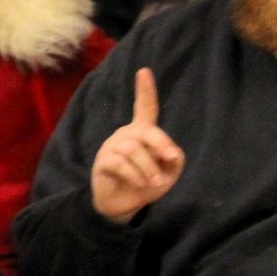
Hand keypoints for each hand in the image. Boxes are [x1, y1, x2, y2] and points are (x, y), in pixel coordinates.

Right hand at [90, 68, 184, 223]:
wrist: (122, 204)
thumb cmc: (146, 182)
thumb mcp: (168, 173)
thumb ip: (173, 161)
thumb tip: (171, 153)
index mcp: (141, 132)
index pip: (144, 108)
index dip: (145, 90)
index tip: (144, 71)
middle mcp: (126, 135)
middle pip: (145, 130)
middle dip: (160, 143)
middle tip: (171, 159)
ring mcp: (112, 147)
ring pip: (134, 149)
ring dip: (149, 168)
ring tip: (154, 182)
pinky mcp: (103, 162)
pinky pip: (120, 163)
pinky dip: (135, 175)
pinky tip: (140, 183)